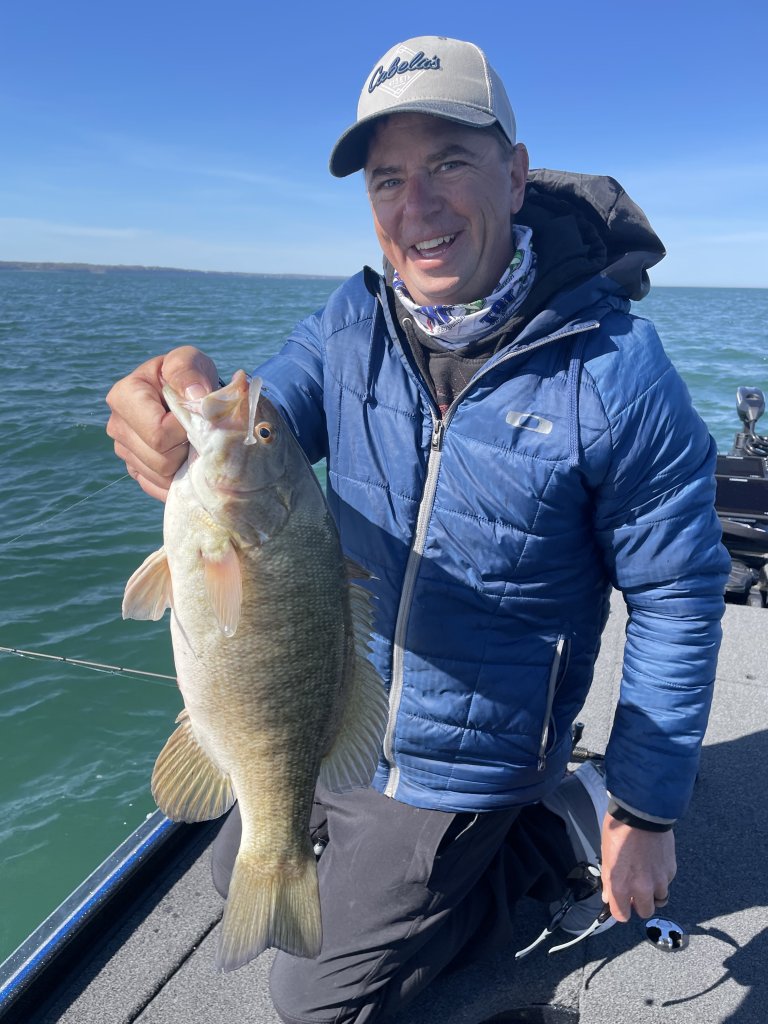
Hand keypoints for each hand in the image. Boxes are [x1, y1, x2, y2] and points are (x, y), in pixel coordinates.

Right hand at [106, 346, 218, 500]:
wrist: (189, 399)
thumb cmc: (188, 378)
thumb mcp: (189, 362)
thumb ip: (188, 370)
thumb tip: (195, 395)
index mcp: (123, 396)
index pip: (158, 434)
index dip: (184, 430)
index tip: (195, 415)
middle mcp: (117, 426)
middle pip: (160, 460)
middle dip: (187, 449)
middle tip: (196, 431)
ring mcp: (124, 451)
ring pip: (161, 476)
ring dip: (185, 464)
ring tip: (190, 441)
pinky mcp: (135, 470)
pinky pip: (159, 488)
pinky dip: (178, 479)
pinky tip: (185, 458)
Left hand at [600, 816, 675, 922]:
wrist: (642, 813)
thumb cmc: (619, 831)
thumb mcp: (606, 855)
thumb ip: (608, 880)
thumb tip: (608, 896)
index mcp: (620, 885)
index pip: (621, 915)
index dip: (620, 910)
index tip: (620, 903)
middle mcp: (641, 887)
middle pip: (645, 912)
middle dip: (640, 904)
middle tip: (635, 890)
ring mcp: (659, 880)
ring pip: (659, 899)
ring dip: (653, 892)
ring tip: (647, 875)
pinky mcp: (671, 871)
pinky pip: (667, 882)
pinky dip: (661, 877)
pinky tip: (654, 862)